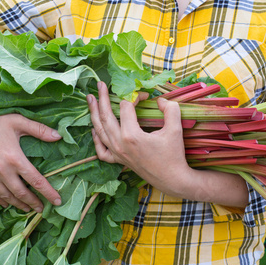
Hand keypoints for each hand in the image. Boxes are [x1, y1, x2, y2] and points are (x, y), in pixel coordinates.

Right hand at [0, 85, 61, 212]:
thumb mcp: (19, 121)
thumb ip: (39, 130)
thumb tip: (59, 136)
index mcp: (15, 158)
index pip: (36, 181)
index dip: (48, 192)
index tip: (57, 201)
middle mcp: (2, 170)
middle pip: (22, 193)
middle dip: (34, 203)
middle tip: (42, 209)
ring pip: (7, 196)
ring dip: (19, 205)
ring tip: (28, 209)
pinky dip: (1, 200)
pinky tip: (7, 204)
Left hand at [86, 81, 193, 196]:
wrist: (172, 179)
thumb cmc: (174, 155)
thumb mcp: (175, 129)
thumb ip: (170, 109)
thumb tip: (161, 100)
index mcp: (131, 135)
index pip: (127, 107)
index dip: (135, 96)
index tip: (145, 95)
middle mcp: (120, 144)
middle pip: (106, 116)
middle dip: (102, 98)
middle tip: (99, 84)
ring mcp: (117, 153)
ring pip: (99, 130)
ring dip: (94, 113)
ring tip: (90, 99)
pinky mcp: (119, 161)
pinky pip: (101, 150)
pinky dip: (95, 138)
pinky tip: (94, 129)